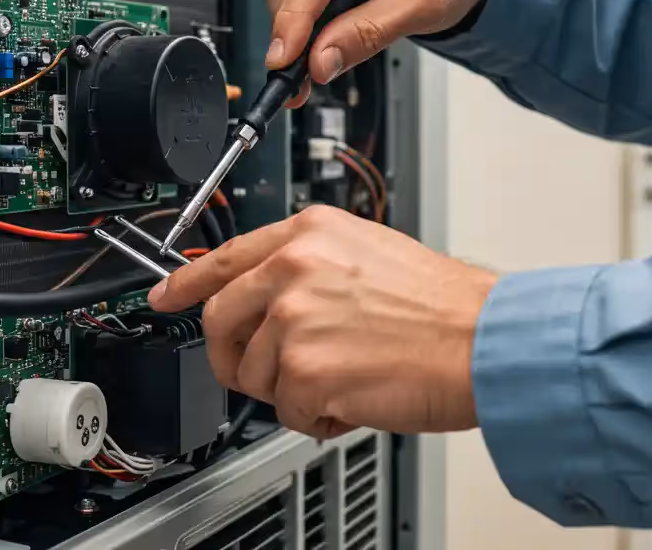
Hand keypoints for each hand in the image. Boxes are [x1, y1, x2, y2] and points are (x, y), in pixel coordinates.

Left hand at [149, 206, 497, 437]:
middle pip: (221, 322)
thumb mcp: (368, 252)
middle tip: (263, 372)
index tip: (165, 297)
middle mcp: (293, 270)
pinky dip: (318, 417)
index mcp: (309, 233)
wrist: (486, 341)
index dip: (186, 282)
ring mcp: (294, 321)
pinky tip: (354, 398)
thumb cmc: (444, 306)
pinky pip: (286, 411)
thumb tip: (269, 299)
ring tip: (345, 377)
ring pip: (254, 374)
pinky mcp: (304, 372)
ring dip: (292, 390)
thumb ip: (310, 267)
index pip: (225, 257)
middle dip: (235, 357)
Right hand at [260, 0, 493, 105]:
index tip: (284, 58)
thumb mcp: (423, 6)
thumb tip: (320, 60)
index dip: (295, 16)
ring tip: (308, 54)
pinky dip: (292, 8)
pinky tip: (312, 31)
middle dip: (285, 21)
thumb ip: (368, 33)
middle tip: (292, 68)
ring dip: (285, 17)